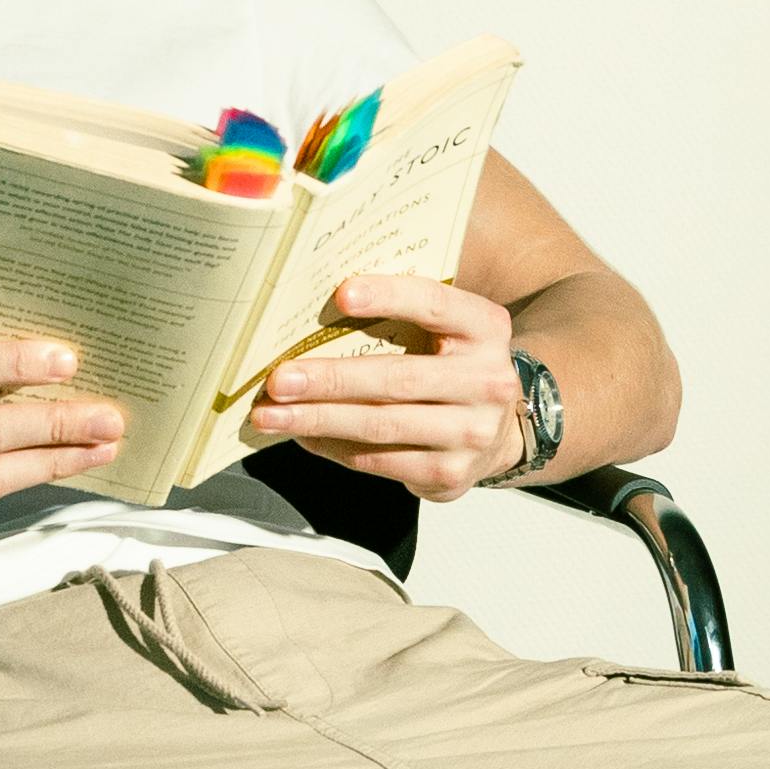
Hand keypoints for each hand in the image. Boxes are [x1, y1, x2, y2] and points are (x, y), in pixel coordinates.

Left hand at [244, 267, 523, 503]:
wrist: (498, 432)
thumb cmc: (453, 366)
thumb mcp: (448, 329)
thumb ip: (406, 313)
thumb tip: (321, 309)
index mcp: (485, 328)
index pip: (434, 304)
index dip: (389, 297)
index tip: (341, 295)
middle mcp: (488, 381)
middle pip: (397, 378)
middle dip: (329, 379)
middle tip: (278, 379)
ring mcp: (471, 432)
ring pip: (380, 425)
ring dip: (317, 420)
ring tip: (271, 415)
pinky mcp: (449, 473)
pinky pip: (378, 460)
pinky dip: (333, 447)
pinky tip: (303, 435)